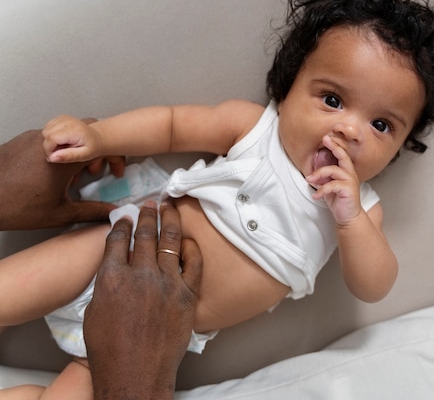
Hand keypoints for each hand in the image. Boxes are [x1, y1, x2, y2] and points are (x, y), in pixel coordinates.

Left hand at [0, 129, 118, 229]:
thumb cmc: (17, 207)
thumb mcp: (60, 214)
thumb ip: (92, 211)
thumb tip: (112, 212)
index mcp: (65, 158)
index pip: (101, 145)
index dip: (112, 157)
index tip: (113, 170)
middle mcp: (51, 142)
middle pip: (85, 136)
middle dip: (95, 153)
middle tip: (92, 174)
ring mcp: (34, 138)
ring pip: (66, 137)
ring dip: (75, 153)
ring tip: (69, 177)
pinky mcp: (21, 139)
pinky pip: (48, 140)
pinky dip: (57, 152)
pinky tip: (50, 174)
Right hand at [42, 114, 102, 162]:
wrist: (98, 137)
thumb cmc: (93, 147)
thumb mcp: (84, 155)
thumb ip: (69, 156)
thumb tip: (52, 157)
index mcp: (74, 130)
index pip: (51, 139)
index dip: (48, 150)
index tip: (53, 158)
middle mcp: (67, 121)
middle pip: (46, 134)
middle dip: (48, 146)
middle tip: (60, 153)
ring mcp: (63, 118)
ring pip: (45, 131)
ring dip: (49, 141)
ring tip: (62, 146)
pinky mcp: (60, 118)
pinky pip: (47, 128)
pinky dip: (50, 136)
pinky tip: (60, 140)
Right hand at [84, 202, 202, 399]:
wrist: (136, 374)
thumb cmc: (110, 350)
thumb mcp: (95, 311)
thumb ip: (107, 283)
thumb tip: (118, 265)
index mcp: (112, 278)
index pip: (118, 239)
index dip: (122, 224)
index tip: (125, 217)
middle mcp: (140, 276)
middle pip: (145, 234)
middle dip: (146, 215)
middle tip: (149, 203)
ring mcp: (167, 284)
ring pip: (169, 242)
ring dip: (168, 221)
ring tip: (168, 208)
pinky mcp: (187, 295)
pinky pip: (193, 264)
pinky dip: (191, 249)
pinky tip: (188, 240)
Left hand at [306, 135, 362, 225]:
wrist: (348, 217)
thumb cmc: (339, 201)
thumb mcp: (329, 186)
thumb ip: (324, 176)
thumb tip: (313, 168)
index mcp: (346, 171)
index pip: (342, 154)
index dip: (335, 145)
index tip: (326, 138)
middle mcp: (350, 174)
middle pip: (344, 156)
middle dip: (334, 146)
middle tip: (325, 139)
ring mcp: (350, 181)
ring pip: (334, 170)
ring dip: (319, 174)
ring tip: (309, 180)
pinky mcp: (348, 190)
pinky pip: (332, 185)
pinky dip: (322, 189)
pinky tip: (316, 195)